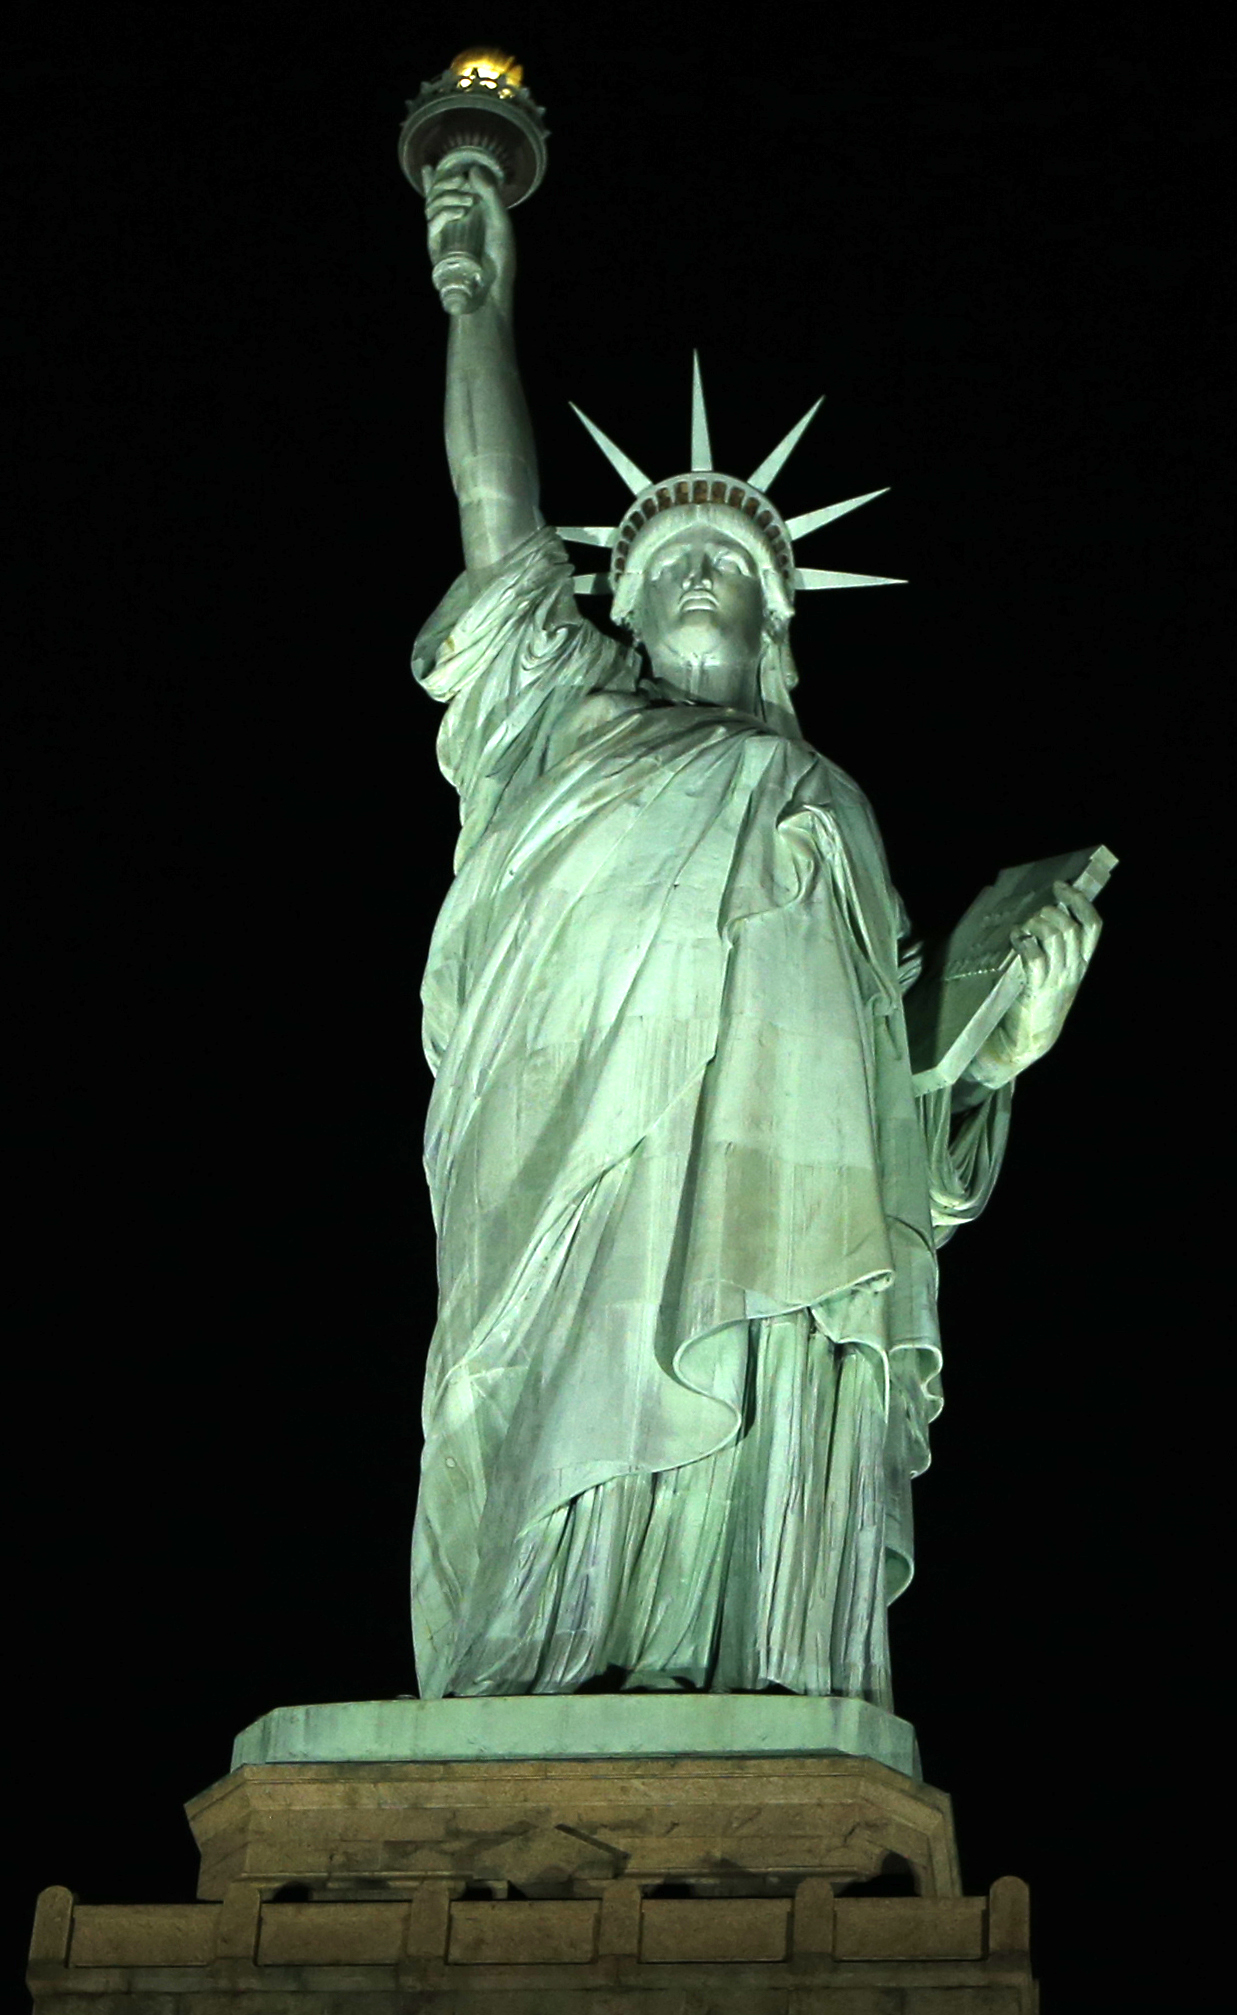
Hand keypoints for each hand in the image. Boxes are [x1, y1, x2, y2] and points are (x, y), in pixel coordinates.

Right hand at [425, 161, 515, 312]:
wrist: (492, 291)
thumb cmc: (499, 260)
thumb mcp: (500, 222)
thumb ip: (491, 194)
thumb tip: (473, 169)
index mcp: (464, 215)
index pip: (446, 192)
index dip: (437, 178)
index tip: (432, 165)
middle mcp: (450, 223)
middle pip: (436, 194)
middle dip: (445, 181)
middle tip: (462, 180)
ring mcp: (442, 235)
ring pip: (432, 205)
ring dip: (447, 196)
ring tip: (467, 201)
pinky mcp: (437, 247)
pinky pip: (433, 223)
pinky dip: (444, 213)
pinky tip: (458, 211)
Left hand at [969, 881, 1102, 1085]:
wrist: (1029, 1040)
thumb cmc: (1038, 1002)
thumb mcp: (1056, 975)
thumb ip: (1056, 950)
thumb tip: (1043, 913)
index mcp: (1082, 964)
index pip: (1093, 926)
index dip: (1080, 902)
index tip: (1062, 887)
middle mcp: (1074, 970)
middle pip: (1071, 927)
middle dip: (1051, 911)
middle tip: (1034, 913)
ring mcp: (1056, 980)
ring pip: (1055, 937)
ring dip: (1036, 924)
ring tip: (1024, 926)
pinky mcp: (1036, 989)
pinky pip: (1035, 957)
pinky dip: (1024, 941)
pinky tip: (1015, 937)